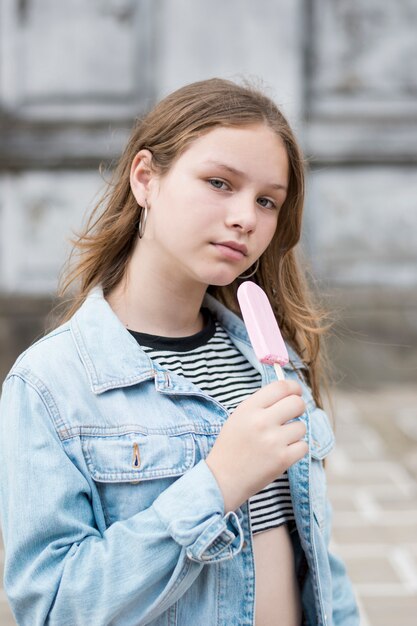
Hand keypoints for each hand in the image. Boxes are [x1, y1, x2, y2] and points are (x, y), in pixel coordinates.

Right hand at [205, 380, 307, 511]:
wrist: (222, 479)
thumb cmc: (232, 446)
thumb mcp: (239, 417)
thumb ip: (261, 404)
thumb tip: (289, 392)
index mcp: (249, 408)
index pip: (281, 387)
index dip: (293, 387)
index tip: (296, 392)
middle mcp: (262, 421)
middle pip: (297, 403)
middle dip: (298, 408)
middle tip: (291, 416)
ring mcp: (273, 441)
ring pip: (301, 426)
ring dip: (294, 433)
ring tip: (279, 440)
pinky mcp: (283, 459)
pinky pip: (303, 446)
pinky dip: (296, 449)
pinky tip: (282, 452)